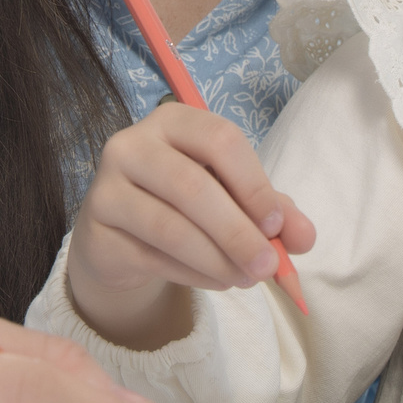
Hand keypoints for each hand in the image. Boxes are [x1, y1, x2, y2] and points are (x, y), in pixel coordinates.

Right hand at [66, 100, 316, 348]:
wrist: (121, 236)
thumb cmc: (184, 205)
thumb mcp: (232, 198)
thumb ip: (272, 211)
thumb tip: (305, 237)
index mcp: (173, 121)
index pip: (219, 140)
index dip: (253, 184)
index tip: (276, 225)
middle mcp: (132, 145)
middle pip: (191, 185)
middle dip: (237, 231)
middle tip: (267, 266)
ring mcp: (107, 186)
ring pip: (170, 226)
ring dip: (218, 259)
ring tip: (247, 279)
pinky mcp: (97, 230)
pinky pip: (152, 256)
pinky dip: (194, 274)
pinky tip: (218, 281)